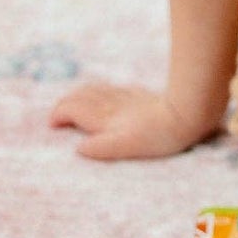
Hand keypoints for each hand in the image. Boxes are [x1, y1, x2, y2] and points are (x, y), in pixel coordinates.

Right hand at [49, 82, 219, 160]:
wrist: (184, 114)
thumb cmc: (156, 137)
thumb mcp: (124, 147)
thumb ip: (100, 148)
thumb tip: (78, 149)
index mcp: (103, 117)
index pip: (71, 108)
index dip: (58, 115)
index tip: (53, 125)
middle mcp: (110, 104)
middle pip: (79, 96)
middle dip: (65, 104)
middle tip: (59, 117)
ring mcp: (124, 97)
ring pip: (94, 90)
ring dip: (79, 96)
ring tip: (74, 104)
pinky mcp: (138, 95)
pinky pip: (111, 89)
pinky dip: (98, 92)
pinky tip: (105, 96)